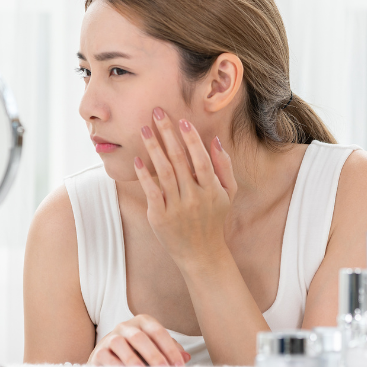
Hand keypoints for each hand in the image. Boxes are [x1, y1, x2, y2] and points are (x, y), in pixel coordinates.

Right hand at [87, 314, 190, 366]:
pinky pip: (106, 356)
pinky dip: (117, 366)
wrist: (108, 357)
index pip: (158, 331)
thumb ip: (169, 350)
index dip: (170, 348)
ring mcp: (110, 337)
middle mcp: (125, 326)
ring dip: (133, 359)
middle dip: (154, 354)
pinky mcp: (99, 351)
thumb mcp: (153, 348)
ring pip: (120, 343)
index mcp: (142, 322)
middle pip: (140, 337)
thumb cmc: (136, 351)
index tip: (179, 365)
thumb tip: (186, 357)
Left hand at [133, 107, 237, 266]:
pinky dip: (144, 174)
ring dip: (153, 148)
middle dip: (167, 134)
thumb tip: (215, 140)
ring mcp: (176, 207)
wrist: (201, 253)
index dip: (191, 138)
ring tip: (144, 129)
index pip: (200, 159)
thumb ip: (223, 166)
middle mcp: (194, 197)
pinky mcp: (159, 217)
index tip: (181, 120)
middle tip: (156, 113)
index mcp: (212, 190)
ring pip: (163, 172)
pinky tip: (137, 159)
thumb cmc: (214, 218)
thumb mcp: (228, 193)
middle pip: (178, 160)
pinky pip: (150, 191)